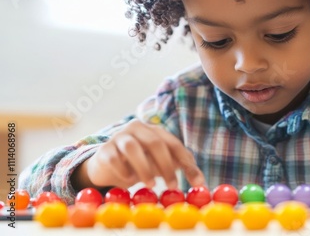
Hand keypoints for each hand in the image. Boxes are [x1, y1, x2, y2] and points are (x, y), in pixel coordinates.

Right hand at [75, 119, 204, 189]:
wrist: (107, 166)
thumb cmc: (140, 163)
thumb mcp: (161, 164)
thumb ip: (179, 168)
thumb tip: (200, 182)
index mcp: (154, 131)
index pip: (173, 143)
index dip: (185, 161)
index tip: (195, 181)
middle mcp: (137, 129)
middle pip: (155, 143)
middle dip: (166, 165)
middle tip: (173, 186)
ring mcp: (119, 137)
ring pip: (132, 147)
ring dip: (144, 167)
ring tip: (151, 184)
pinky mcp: (104, 150)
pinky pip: (113, 158)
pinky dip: (123, 170)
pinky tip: (129, 179)